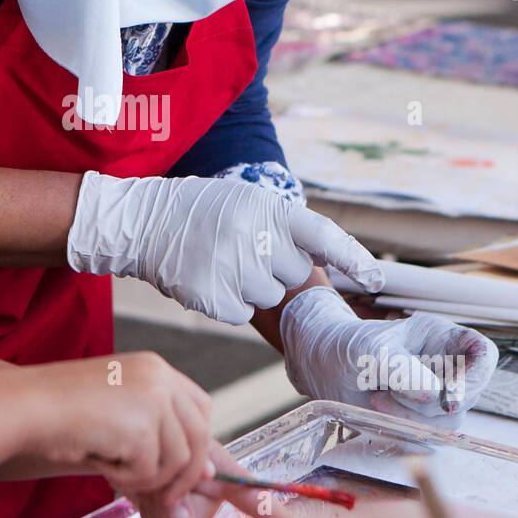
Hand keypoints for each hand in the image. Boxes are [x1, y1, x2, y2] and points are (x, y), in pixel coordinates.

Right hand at [26, 351, 212, 500]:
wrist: (26, 406)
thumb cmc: (61, 413)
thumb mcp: (118, 414)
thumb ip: (161, 436)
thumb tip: (210, 475)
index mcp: (154, 368)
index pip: (199, 406)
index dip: (196, 442)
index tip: (187, 471)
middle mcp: (160, 377)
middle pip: (199, 435)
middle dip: (186, 473)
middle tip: (165, 497)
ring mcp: (154, 399)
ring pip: (179, 460)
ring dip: (148, 478)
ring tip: (113, 468)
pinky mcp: (142, 426)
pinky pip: (151, 472)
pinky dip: (127, 480)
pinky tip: (101, 463)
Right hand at [67, 171, 382, 323]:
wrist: (143, 220)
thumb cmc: (201, 212)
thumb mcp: (246, 203)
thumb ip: (284, 227)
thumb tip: (328, 257)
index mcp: (268, 208)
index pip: (323, 234)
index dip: (352, 257)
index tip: (375, 276)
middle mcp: (254, 236)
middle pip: (294, 274)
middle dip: (276, 268)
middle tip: (245, 251)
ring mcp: (231, 267)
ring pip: (268, 297)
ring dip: (250, 287)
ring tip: (221, 262)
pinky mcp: (211, 295)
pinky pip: (240, 313)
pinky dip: (227, 303)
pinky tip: (208, 279)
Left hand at [130, 440, 312, 517]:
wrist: (129, 447)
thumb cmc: (153, 440)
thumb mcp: (168, 453)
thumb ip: (176, 485)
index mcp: (223, 470)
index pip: (256, 497)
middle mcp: (214, 495)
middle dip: (171, 498)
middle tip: (156, 478)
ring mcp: (193, 514)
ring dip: (157, 507)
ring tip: (151, 483)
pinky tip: (147, 499)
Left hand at [279, 286, 497, 417]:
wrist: (320, 366)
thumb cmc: (346, 344)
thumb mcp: (370, 350)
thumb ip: (402, 369)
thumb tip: (434, 394)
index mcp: (441, 338)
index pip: (483, 355)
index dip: (476, 376)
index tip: (449, 394)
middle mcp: (445, 367)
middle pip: (467, 396)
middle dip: (428, 403)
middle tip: (388, 392)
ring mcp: (434, 394)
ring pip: (448, 422)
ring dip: (411, 417)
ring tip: (377, 399)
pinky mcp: (419, 418)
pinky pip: (428, 436)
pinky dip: (403, 429)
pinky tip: (378, 410)